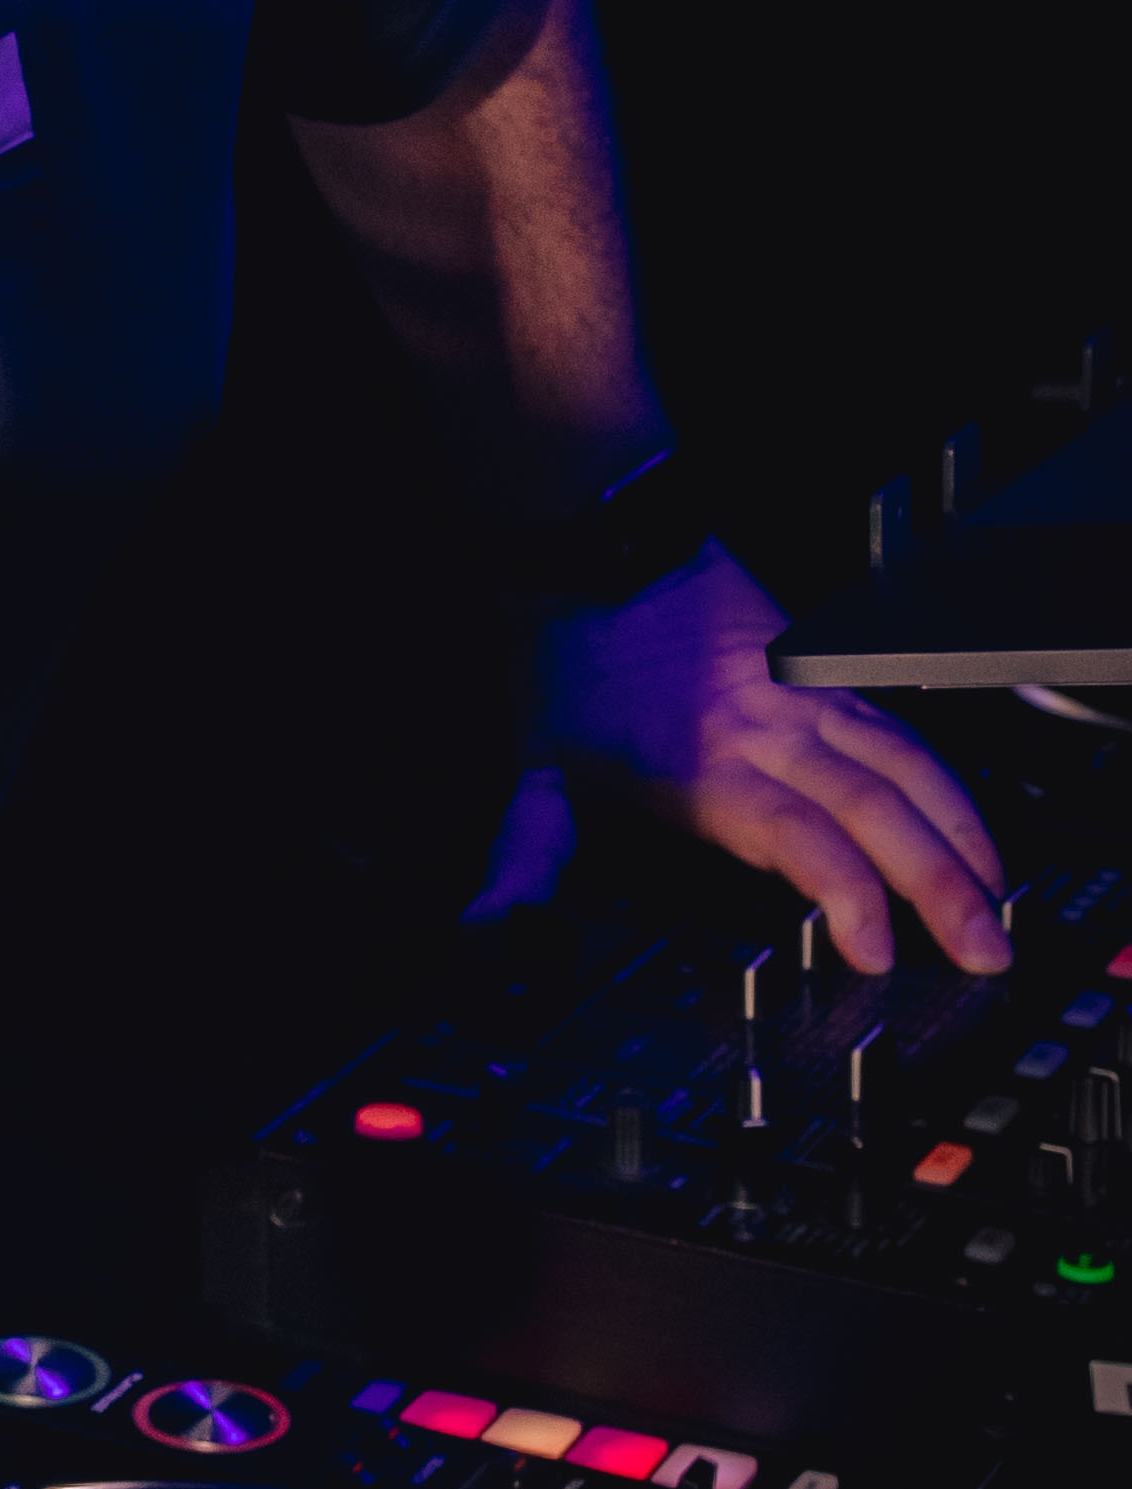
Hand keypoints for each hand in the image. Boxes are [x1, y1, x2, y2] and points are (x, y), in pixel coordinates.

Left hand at [470, 542, 1007, 974]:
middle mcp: (769, 728)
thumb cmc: (567, 653)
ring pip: (908, 764)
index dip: (846, 893)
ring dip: (963, 833)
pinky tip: (971, 824)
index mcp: (704, 764)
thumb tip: (486, 930)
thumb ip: (525, 861)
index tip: (877, 951)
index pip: (797, 836)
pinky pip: (902, 730)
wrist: (595, 538)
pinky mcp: (823, 673)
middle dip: (942, 884)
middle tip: (986, 950)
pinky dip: (946, 781)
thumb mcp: (534, 768)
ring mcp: (806, 696)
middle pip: (877, 808)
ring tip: (1002, 897)